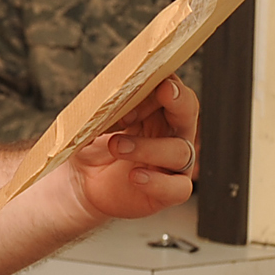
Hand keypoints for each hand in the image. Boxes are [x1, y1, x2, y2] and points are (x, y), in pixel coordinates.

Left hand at [68, 76, 199, 222]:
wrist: (86, 184)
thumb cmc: (94, 149)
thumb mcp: (90, 127)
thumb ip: (95, 114)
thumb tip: (94, 108)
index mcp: (155, 109)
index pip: (167, 86)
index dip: (155, 84)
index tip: (132, 86)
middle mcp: (171, 132)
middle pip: (188, 109)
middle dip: (178, 99)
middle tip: (164, 91)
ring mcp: (174, 162)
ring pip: (180, 150)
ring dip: (149, 146)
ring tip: (116, 145)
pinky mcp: (171, 190)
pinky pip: (177, 188)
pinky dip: (157, 182)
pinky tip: (135, 176)